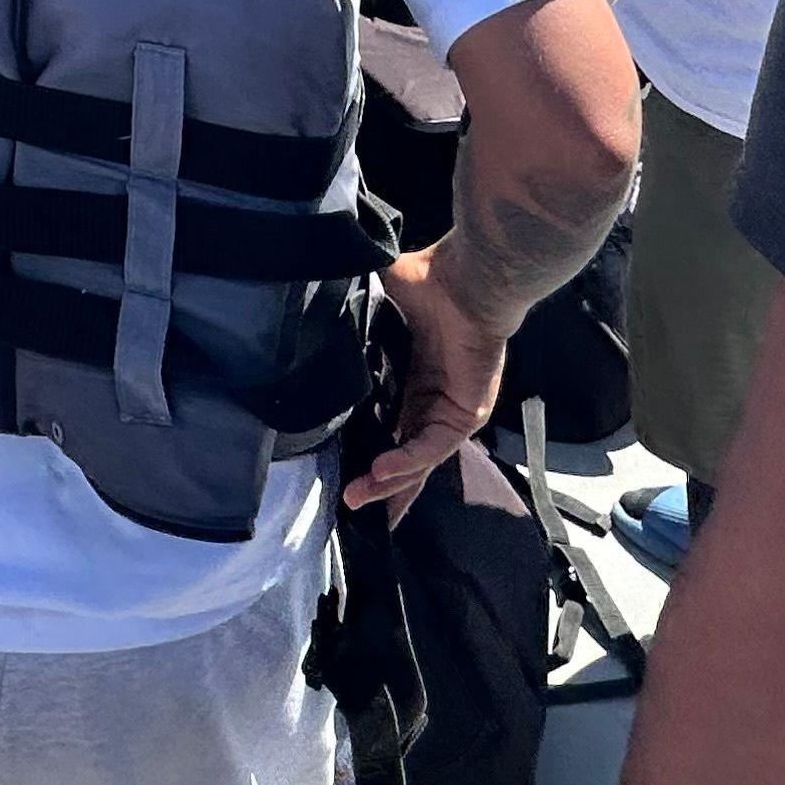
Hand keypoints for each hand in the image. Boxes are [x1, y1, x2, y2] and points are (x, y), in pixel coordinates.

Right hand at [346, 243, 511, 519]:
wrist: (468, 278)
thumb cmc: (431, 279)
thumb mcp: (383, 300)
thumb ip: (357, 310)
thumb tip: (316, 294)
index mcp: (419, 379)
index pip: (396, 429)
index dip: (376, 454)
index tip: (348, 474)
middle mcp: (436, 401)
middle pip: (408, 457)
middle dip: (381, 486)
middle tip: (350, 506)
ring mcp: (453, 412)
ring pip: (418, 460)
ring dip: (386, 482)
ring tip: (355, 498)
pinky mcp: (466, 414)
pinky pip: (431, 448)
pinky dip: (406, 462)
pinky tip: (380, 472)